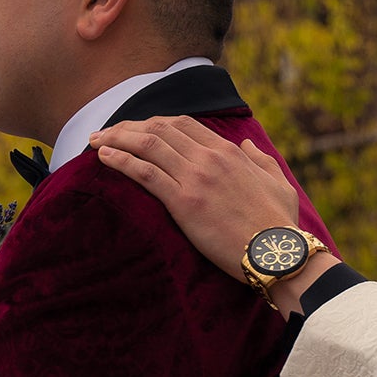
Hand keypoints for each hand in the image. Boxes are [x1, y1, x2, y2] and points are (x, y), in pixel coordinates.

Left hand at [92, 116, 337, 316]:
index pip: (185, 124)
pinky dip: (120, 160)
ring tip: (96, 141)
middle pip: (160, 129)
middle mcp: (210, 158)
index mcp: (230, 152)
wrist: (278, 254)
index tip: (138, 129)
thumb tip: (247, 144)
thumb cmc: (281, 225)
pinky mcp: (184, 202)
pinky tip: (104, 157)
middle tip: (108, 132)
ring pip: (147, 145)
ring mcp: (195, 178)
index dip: (156, 122)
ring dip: (117, 138)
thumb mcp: (279, 184)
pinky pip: (144, 173)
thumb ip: (261, 160)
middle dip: (129, 126)